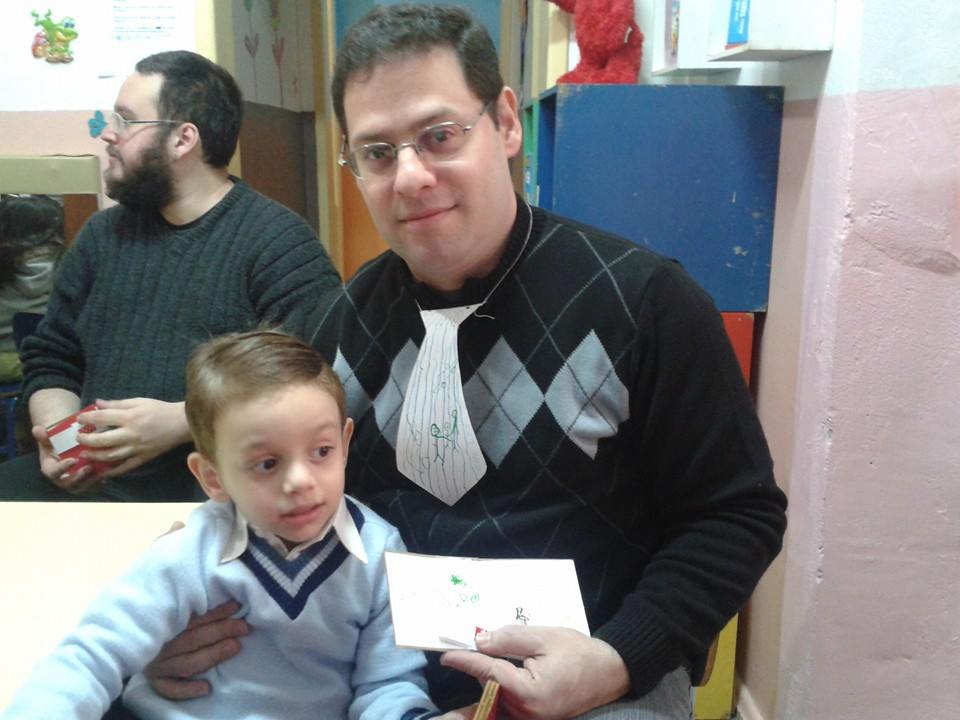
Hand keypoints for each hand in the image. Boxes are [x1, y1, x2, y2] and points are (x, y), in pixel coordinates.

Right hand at [31, 424, 102, 493]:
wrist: (67, 450)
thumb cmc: (57, 445)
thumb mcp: (49, 439)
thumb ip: (43, 436)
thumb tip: (37, 429)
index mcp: (50, 470)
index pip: (54, 472)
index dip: (63, 468)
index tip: (72, 460)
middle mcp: (61, 480)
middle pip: (69, 483)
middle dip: (79, 476)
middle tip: (89, 467)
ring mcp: (74, 484)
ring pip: (83, 487)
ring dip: (92, 481)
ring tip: (101, 472)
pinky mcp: (86, 485)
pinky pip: (93, 487)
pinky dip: (100, 482)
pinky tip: (108, 474)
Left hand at [76, 398, 190, 477]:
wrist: (182, 423)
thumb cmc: (160, 410)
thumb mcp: (139, 401)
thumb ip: (117, 403)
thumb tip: (98, 403)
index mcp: (130, 417)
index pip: (101, 418)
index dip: (87, 418)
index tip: (79, 419)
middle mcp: (132, 434)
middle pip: (102, 440)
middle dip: (85, 440)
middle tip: (78, 438)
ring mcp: (137, 448)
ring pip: (110, 456)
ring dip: (94, 456)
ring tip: (85, 453)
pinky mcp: (144, 457)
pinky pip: (125, 467)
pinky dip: (113, 471)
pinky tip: (103, 471)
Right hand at [145, 600, 249, 699]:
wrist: (136, 652)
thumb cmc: (171, 630)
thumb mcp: (181, 617)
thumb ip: (200, 613)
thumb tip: (233, 603)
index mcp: (165, 624)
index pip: (193, 618)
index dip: (216, 613)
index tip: (237, 607)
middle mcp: (160, 645)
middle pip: (192, 639)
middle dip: (221, 631)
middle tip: (244, 627)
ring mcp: (156, 665)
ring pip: (186, 663)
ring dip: (212, 655)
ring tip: (235, 646)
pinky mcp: (156, 682)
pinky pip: (170, 689)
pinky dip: (187, 690)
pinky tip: (206, 688)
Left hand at [440, 627, 630, 719]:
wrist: (611, 672)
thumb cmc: (579, 652)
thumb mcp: (543, 637)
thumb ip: (508, 638)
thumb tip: (479, 641)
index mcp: (528, 692)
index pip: (488, 673)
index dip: (465, 661)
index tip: (446, 655)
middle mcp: (527, 713)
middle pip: (490, 686)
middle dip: (480, 666)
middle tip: (472, 643)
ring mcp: (531, 719)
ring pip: (497, 697)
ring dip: (489, 679)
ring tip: (483, 657)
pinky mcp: (535, 718)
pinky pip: (508, 705)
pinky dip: (499, 692)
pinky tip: (490, 681)